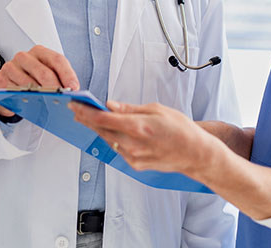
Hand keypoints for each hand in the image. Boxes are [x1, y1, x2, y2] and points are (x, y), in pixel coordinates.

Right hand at [0, 45, 78, 116]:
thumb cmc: (34, 79)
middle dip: (55, 88)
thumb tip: (73, 90)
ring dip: (41, 96)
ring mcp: (11, 67)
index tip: (73, 88)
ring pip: (29, 84)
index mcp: (40, 51)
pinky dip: (25, 99)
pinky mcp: (1, 80)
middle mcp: (25, 57)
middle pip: (44, 72)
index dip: (67, 75)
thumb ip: (61, 79)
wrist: (12, 86)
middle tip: (62, 99)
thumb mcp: (49, 74)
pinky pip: (15, 91)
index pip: (57, 60)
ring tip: (50, 104)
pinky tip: (33, 104)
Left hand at [70, 101, 217, 175]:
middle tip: (78, 109)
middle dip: (88, 119)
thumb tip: (111, 105)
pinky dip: (113, 138)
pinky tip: (112, 131)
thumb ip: (131, 108)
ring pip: (108, 140)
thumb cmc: (181, 129)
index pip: (103, 119)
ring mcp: (133, 156)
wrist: (194, 153)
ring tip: (91, 118)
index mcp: (138, 126)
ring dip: (99, 129)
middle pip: (101, 130)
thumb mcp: (157, 109)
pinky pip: (118, 149)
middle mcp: (132, 144)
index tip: (76, 105)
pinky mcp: (135, 164)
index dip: (86, 111)